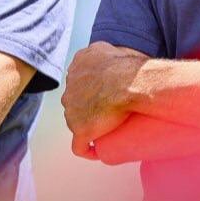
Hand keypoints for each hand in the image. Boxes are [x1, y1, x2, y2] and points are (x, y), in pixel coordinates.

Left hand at [61, 42, 148, 158]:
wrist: (130, 84)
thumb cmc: (128, 67)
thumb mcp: (113, 49)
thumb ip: (107, 52)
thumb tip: (116, 58)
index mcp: (77, 65)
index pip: (79, 79)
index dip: (91, 87)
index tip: (104, 93)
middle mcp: (69, 87)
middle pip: (76, 100)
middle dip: (88, 105)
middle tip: (109, 110)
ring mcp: (72, 111)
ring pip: (76, 121)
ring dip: (88, 124)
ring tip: (106, 130)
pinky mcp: (80, 130)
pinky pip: (79, 146)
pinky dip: (87, 149)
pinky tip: (96, 151)